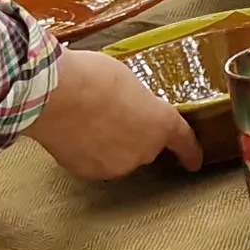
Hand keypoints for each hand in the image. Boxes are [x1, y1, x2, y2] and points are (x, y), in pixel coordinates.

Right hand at [27, 49, 200, 178]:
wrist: (55, 95)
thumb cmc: (93, 77)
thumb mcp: (127, 80)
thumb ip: (137, 102)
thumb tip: (129, 108)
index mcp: (160, 123)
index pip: (183, 141)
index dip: (191, 152)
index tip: (194, 162)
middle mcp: (144, 150)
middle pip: (146, 145)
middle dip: (134, 133)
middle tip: (114, 112)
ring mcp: (116, 165)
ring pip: (119, 155)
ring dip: (111, 142)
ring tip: (89, 118)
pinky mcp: (89, 172)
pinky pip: (94, 161)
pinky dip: (89, 151)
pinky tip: (75, 131)